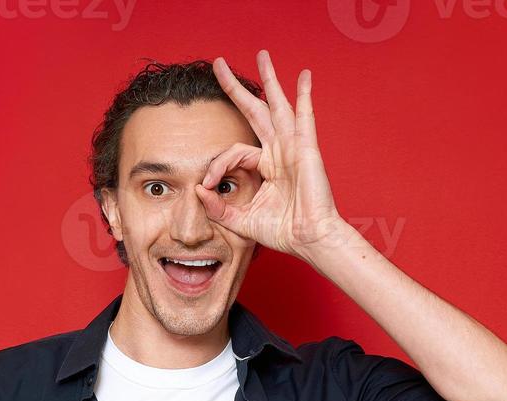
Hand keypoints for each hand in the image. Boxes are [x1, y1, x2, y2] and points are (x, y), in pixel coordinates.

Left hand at [198, 50, 350, 261]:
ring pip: (277, 106)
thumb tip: (198, 190)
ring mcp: (293, 148)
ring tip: (262, 55)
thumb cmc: (282, 232)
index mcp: (265, 167)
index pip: (233, 153)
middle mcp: (278, 152)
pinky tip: (304, 77)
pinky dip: (305, 96)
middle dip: (236, 88)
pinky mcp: (306, 150)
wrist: (308, 239)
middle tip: (218, 65)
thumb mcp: (240, 221)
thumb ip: (217, 208)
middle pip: (255, 111)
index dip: (217, 166)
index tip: (208, 185)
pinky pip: (304, 118)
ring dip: (269, 80)